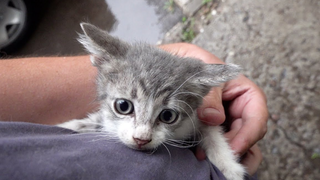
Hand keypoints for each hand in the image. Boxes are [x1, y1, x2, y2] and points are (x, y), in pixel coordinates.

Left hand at [160, 43, 267, 174]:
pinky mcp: (209, 128)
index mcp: (240, 90)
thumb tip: (213, 118)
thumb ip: (208, 93)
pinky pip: (218, 143)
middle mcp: (234, 106)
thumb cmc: (185, 61)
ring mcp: (223, 119)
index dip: (250, 132)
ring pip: (237, 141)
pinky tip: (202, 155)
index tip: (234, 146)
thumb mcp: (198, 69)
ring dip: (228, 153)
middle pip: (249, 131)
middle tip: (221, 158)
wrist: (163, 66)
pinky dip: (214, 152)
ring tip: (214, 162)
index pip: (256, 112)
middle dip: (238, 147)